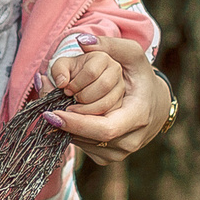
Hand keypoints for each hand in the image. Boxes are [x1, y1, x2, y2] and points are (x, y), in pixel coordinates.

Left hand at [50, 37, 170, 165]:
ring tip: (51, 107)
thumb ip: (109, 44)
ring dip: (63, 128)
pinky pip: (82, 146)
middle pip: (88, 138)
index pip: (104, 129)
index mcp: (138, 117)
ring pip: (82, 143)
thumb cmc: (141, 78)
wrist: (155, 105)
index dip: (77, 124)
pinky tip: (65, 116)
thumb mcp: (133, 56)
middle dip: (63, 123)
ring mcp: (118, 153)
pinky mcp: (107, 157)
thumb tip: (82, 41)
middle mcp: (130, 140)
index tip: (52, 112)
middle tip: (44, 107)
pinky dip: (70, 132)